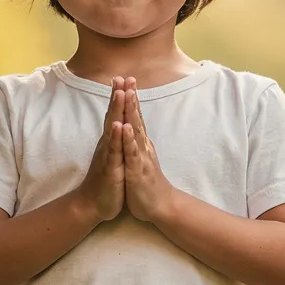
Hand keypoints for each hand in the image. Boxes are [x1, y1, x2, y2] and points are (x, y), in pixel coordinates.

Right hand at [77, 78, 135, 222]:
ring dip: (116, 110)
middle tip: (122, 77)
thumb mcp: (112, 158)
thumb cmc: (105, 181)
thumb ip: (114, 142)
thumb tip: (116, 127)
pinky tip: (117, 125)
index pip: (116, 115)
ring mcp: (108, 154)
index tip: (126, 79)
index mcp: (111, 142)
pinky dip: (115, 137)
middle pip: (112, 116)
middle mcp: (107, 144)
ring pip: (112, 129)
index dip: (121, 98)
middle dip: (118, 96)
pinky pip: (113, 151)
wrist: (91, 204)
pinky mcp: (110, 167)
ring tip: (120, 92)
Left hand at [119, 87, 175, 223]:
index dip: (129, 99)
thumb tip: (136, 130)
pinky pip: (133, 153)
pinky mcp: (138, 170)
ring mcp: (141, 156)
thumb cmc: (147, 183)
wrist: (160, 206)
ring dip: (131, 112)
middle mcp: (143, 146)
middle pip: (135, 117)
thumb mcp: (140, 159)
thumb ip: (138, 144)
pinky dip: (129, 139)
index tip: (124, 80)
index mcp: (140, 143)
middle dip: (130, 97)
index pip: (134, 117)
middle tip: (126, 77)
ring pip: (135, 130)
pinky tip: (126, 127)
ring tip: (127, 94)